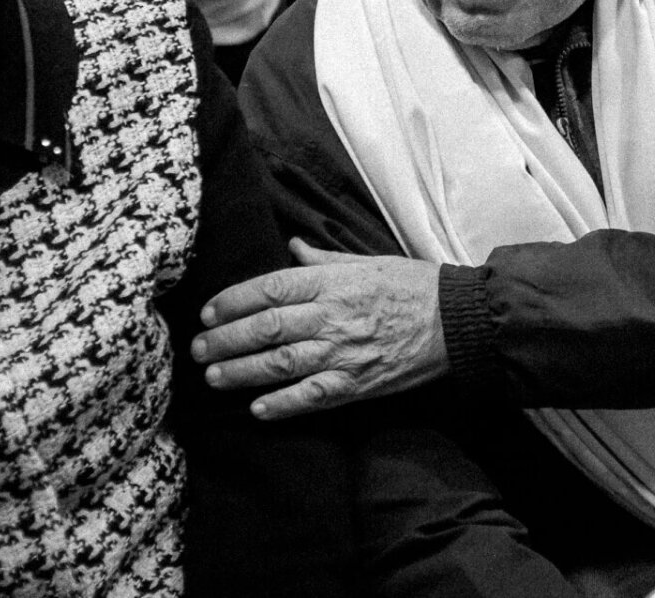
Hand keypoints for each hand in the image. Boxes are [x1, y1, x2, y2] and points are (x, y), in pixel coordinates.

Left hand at [193, 239, 447, 418]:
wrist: (458, 321)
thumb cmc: (412, 286)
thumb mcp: (367, 261)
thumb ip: (323, 259)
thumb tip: (290, 245)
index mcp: (333, 282)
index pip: (271, 288)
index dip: (233, 300)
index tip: (208, 311)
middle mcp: (333, 316)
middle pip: (267, 327)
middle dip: (226, 339)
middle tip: (197, 348)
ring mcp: (344, 352)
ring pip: (281, 363)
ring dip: (241, 372)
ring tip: (213, 377)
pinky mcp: (358, 383)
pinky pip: (313, 396)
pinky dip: (283, 404)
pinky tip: (257, 409)